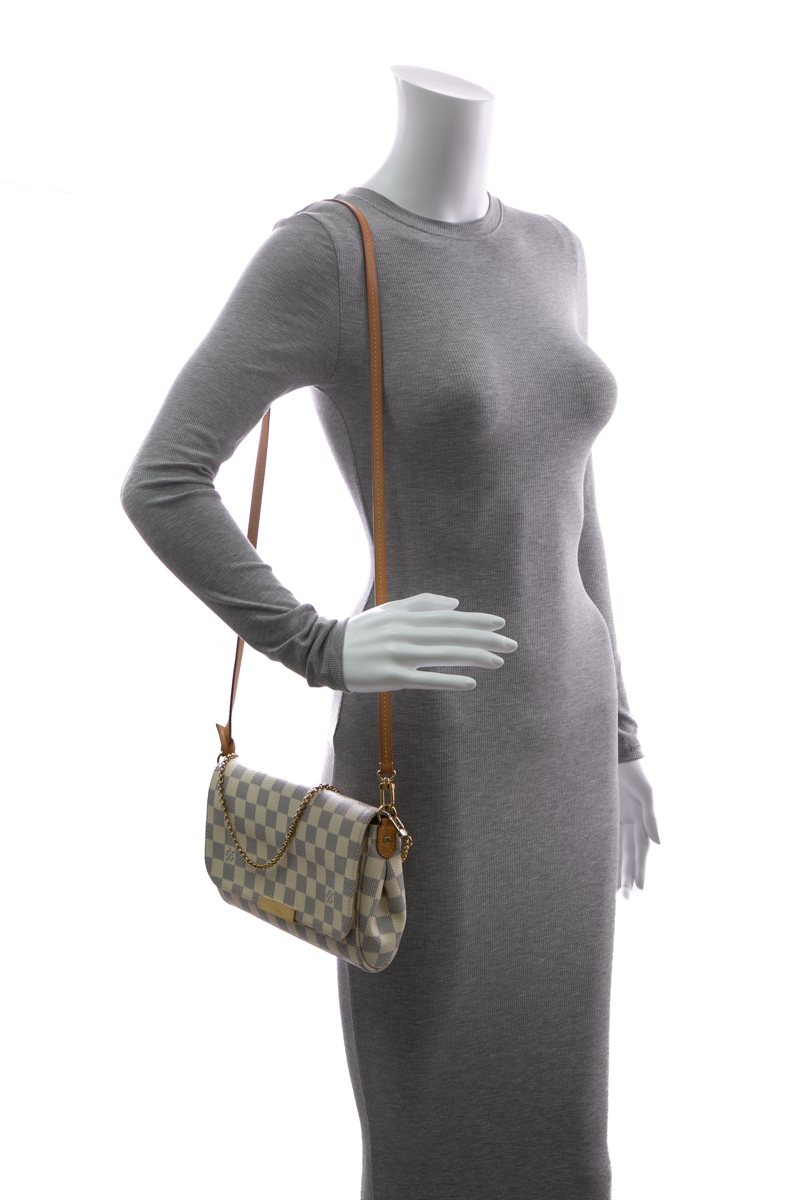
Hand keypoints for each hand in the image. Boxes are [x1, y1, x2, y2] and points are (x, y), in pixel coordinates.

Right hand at [342, 593, 517, 692]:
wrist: (326, 652)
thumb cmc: (361, 632)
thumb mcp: (389, 611)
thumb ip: (421, 604)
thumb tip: (455, 604)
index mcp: (406, 616)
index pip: (449, 617)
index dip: (476, 620)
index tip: (501, 623)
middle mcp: (406, 633)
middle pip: (452, 634)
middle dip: (484, 638)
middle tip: (510, 644)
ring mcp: (399, 654)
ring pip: (444, 655)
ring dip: (474, 657)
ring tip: (498, 661)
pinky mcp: (392, 676)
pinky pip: (426, 679)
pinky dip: (449, 680)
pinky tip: (470, 682)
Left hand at [617, 759, 659, 898]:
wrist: (616, 750)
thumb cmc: (634, 769)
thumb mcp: (646, 792)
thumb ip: (651, 817)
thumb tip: (660, 844)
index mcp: (642, 818)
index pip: (640, 849)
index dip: (639, 868)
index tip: (639, 888)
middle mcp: (630, 821)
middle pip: (628, 854)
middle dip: (627, 875)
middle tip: (624, 898)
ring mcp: (616, 817)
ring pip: (616, 849)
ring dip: (616, 870)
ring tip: (614, 892)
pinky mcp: (603, 812)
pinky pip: (604, 837)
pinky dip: (604, 853)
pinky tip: (601, 868)